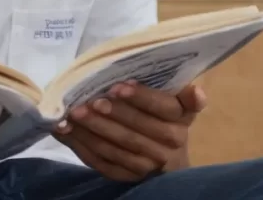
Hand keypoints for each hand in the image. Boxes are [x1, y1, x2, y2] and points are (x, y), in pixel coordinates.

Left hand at [54, 81, 206, 181]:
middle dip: (110, 116)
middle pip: (136, 131)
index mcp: (182, 120)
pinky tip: (66, 131)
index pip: (162, 109)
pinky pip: (103, 163)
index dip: (141, 98)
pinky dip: (82, 147)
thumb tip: (197, 90)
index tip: (118, 86)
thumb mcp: (179, 101)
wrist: (171, 159)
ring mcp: (148, 166)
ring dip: (92, 131)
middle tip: (88, 102)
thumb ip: (184, 94)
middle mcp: (169, 146)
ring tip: (72, 115)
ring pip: (117, 149)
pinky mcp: (129, 177)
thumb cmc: (167, 117)